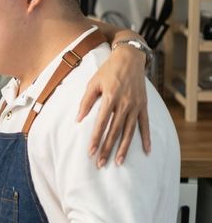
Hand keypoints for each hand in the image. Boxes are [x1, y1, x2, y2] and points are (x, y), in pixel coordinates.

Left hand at [77, 46, 150, 166]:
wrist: (129, 58)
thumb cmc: (107, 71)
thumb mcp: (92, 83)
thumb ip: (85, 102)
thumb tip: (78, 120)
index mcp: (110, 97)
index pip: (102, 123)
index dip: (96, 138)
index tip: (91, 151)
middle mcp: (124, 103)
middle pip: (115, 131)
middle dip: (107, 148)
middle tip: (101, 163)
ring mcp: (136, 106)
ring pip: (129, 131)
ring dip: (124, 148)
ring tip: (118, 162)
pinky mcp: (144, 106)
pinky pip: (145, 125)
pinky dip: (146, 138)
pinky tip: (146, 151)